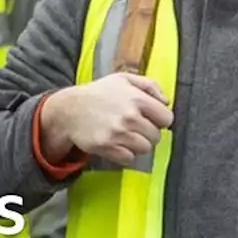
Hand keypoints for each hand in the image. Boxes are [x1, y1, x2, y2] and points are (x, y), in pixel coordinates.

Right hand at [40, 73, 173, 166]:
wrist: (70, 109)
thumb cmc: (100, 93)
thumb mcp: (124, 79)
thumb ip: (150, 85)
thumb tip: (167, 101)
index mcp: (137, 98)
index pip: (167, 118)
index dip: (160, 119)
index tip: (152, 118)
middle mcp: (129, 116)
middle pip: (156, 136)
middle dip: (148, 132)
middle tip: (135, 127)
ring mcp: (118, 133)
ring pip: (144, 148)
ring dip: (138, 144)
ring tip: (126, 135)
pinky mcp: (107, 146)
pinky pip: (129, 158)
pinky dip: (125, 153)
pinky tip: (117, 143)